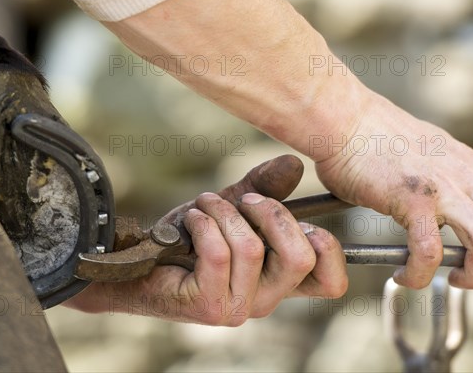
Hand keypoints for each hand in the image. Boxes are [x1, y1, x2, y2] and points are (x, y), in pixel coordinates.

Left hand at [64, 155, 347, 324]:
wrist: (141, 262)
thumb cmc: (191, 239)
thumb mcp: (234, 208)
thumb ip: (265, 188)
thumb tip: (295, 163)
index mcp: (279, 281)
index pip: (331, 282)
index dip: (327, 247)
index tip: (300, 219)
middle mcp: (266, 301)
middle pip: (300, 257)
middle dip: (273, 214)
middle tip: (246, 201)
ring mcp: (238, 308)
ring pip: (252, 248)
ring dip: (224, 213)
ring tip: (204, 206)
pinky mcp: (208, 306)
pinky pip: (218, 253)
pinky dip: (203, 223)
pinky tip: (191, 219)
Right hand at [315, 90, 472, 289]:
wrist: (343, 119)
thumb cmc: (369, 134)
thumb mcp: (424, 148)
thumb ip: (441, 171)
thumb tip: (438, 193)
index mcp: (468, 164)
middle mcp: (463, 175)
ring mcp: (442, 188)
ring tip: (455, 279)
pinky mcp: (412, 201)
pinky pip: (429, 252)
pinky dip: (420, 274)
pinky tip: (404, 274)